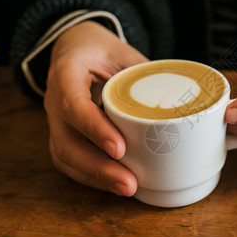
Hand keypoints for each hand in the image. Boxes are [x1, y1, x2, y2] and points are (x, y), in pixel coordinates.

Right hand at [44, 21, 147, 194]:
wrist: (75, 47)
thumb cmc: (100, 48)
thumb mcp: (121, 51)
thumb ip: (144, 72)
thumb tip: (181, 98)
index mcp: (66, 73)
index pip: (73, 104)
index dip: (94, 129)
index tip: (120, 148)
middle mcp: (54, 99)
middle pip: (66, 142)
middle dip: (97, 168)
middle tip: (129, 183)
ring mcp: (55, 119)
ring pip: (65, 156)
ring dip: (96, 177)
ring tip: (127, 189)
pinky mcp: (63, 133)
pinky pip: (69, 160)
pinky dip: (91, 176)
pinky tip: (114, 184)